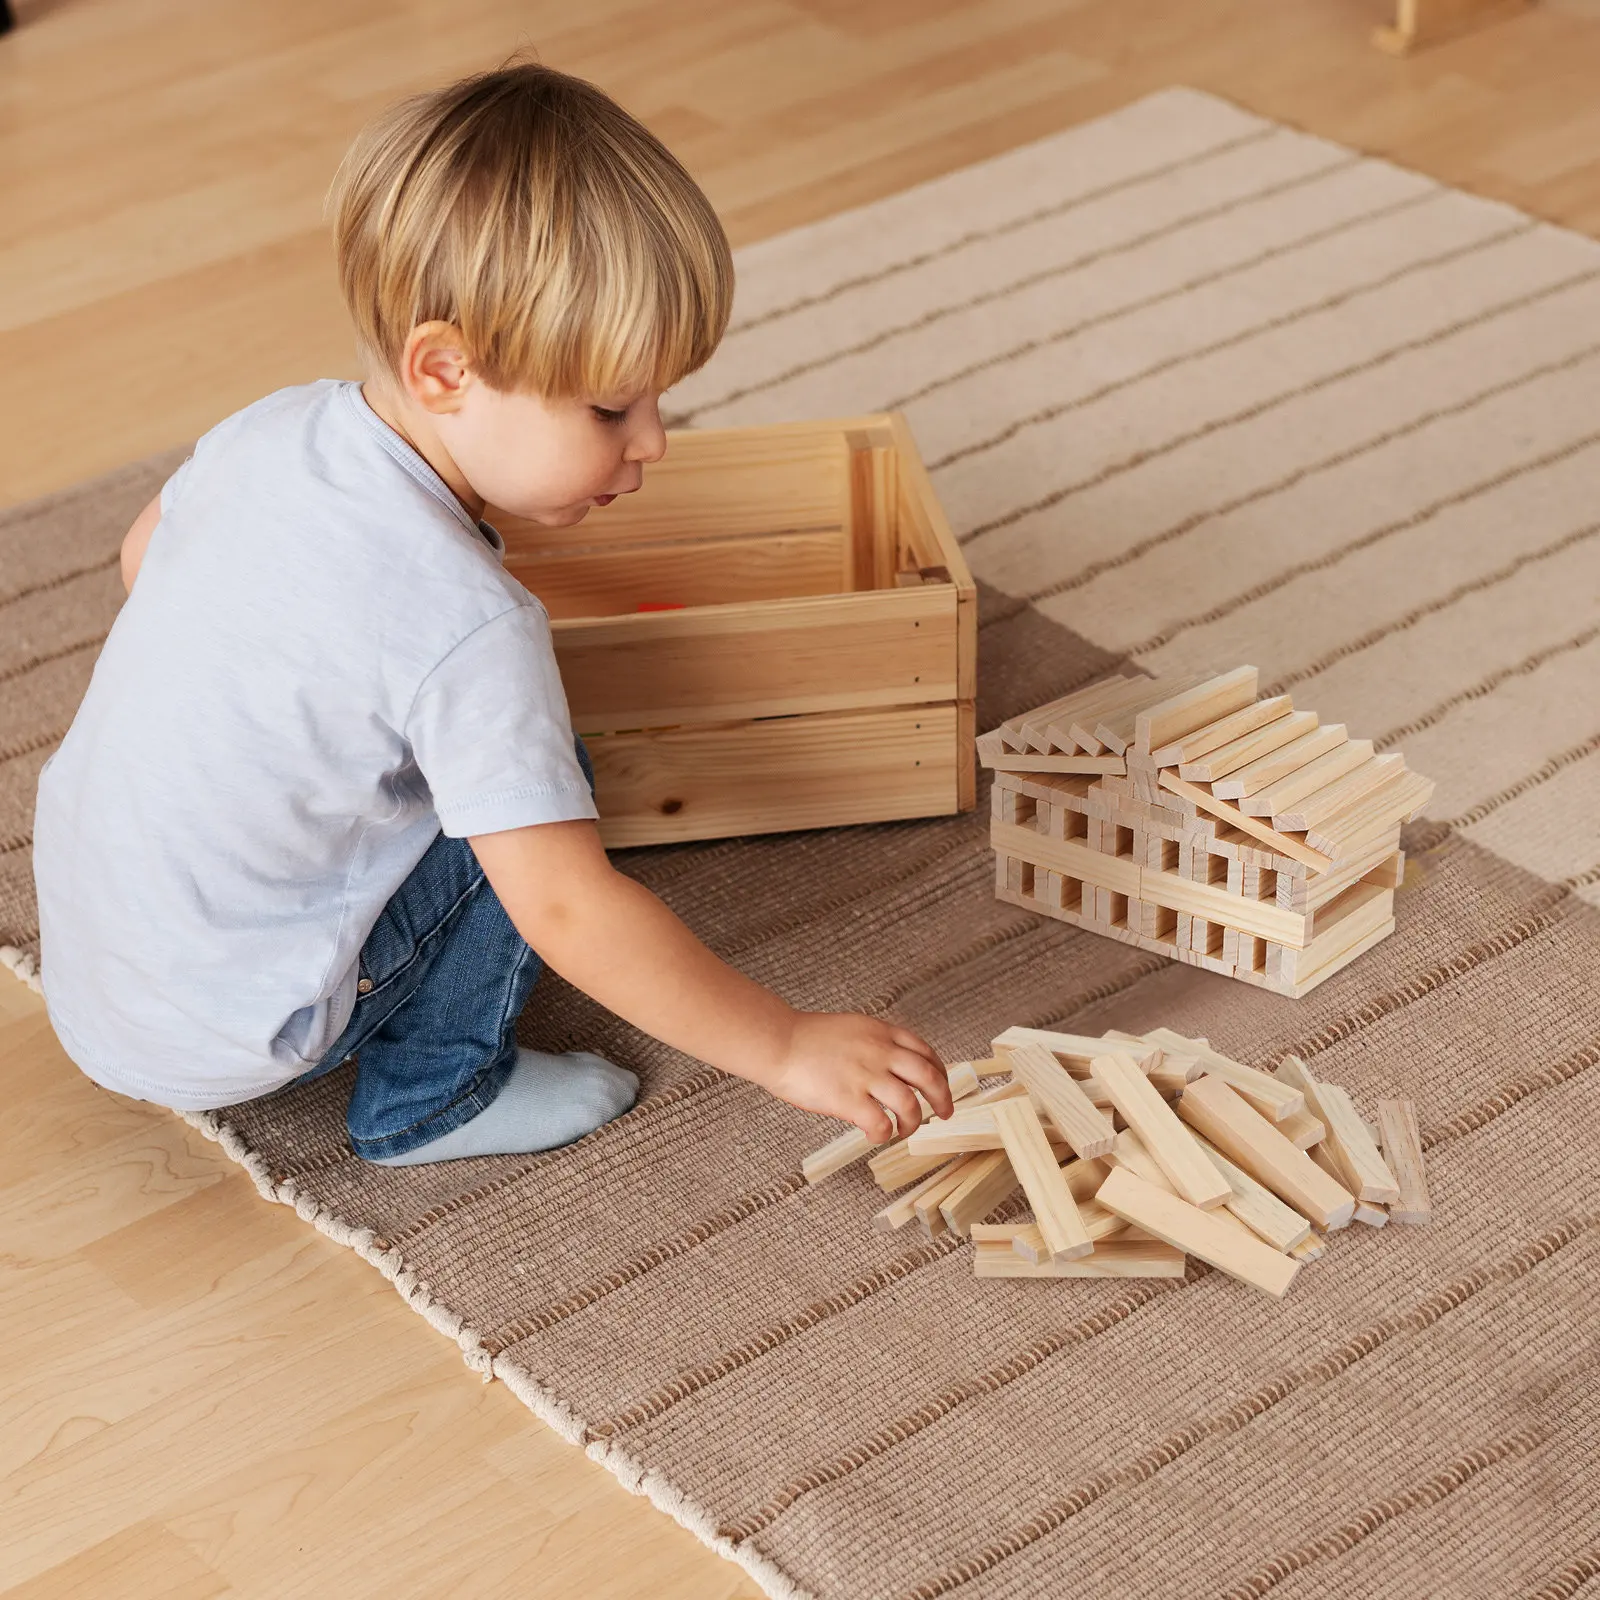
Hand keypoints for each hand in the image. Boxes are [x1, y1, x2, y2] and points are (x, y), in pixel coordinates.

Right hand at [764, 1012, 950, 1141]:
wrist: (777, 1041)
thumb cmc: (805, 1038)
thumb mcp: (852, 1027)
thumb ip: (875, 1043)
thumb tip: (890, 1064)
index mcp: (882, 1033)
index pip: (926, 1052)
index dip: (940, 1072)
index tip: (941, 1086)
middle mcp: (880, 1052)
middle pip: (930, 1077)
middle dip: (942, 1099)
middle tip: (944, 1113)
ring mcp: (866, 1076)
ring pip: (910, 1104)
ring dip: (913, 1123)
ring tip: (904, 1131)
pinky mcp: (849, 1099)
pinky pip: (881, 1124)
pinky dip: (884, 1134)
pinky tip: (874, 1135)